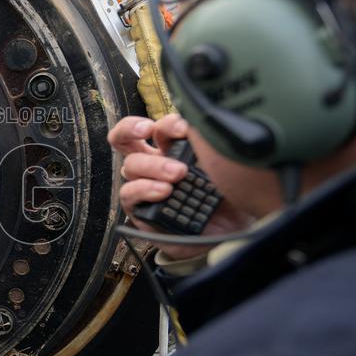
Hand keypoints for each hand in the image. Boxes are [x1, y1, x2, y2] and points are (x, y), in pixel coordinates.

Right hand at [108, 114, 253, 260]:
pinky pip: (129, 194)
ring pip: (131, 165)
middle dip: (134, 129)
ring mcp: (143, 187)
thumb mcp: (222, 166)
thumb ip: (210, 146)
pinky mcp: (140, 210)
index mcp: (168, 149)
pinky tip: (164, 192)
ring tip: (178, 174)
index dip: (161, 121)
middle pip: (125, 138)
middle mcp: (152, 165)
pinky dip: (145, 189)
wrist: (230, 233)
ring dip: (154, 166)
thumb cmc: (227, 196)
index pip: (151, 126)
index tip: (182, 128)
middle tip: (162, 135)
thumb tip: (208, 127)